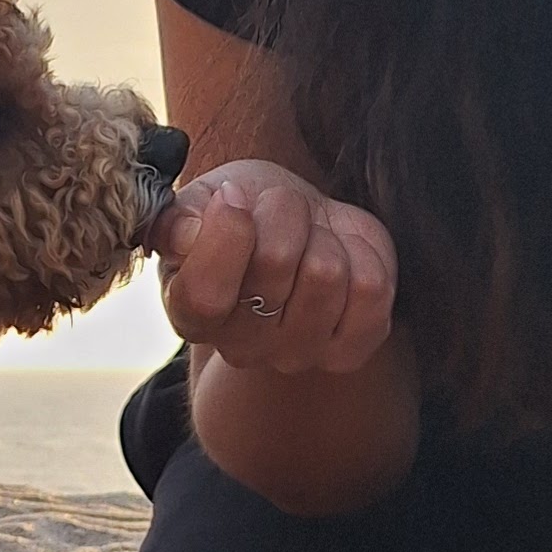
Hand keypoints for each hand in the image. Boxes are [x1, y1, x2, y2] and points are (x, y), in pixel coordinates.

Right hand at [155, 160, 396, 376]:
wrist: (298, 231)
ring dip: (323, 234)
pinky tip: (342, 256)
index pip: (204, 294)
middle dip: (281, 210)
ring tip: (309, 236)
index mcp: (188, 314)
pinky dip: (363, 254)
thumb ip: (179, 219)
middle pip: (275, 261)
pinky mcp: (349, 351)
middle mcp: (239, 347)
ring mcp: (296, 355)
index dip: (225, 233)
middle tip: (278, 209)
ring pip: (327, 272)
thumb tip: (187, 234)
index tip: (233, 196)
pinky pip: (371, 289)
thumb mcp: (200, 201)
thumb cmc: (244, 213)